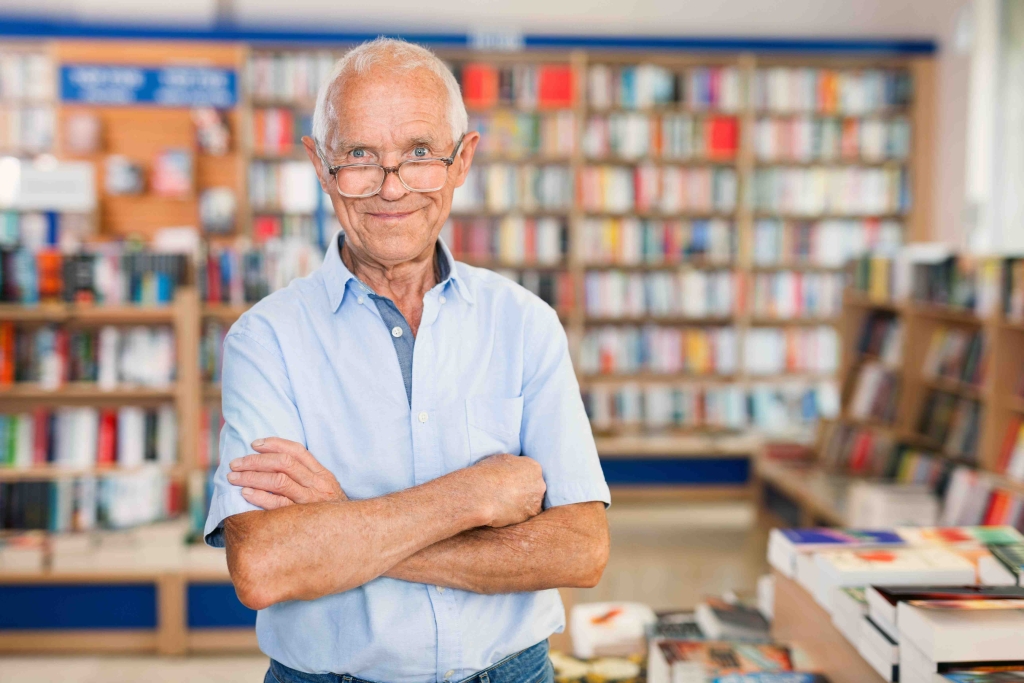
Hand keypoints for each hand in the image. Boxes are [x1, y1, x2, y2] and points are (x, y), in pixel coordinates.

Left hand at [227, 437, 345, 509]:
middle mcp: (318, 485)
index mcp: (322, 475)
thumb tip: (275, 466)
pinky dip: (259, 497)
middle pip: (283, 463)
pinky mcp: (303, 519)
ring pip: (278, 480)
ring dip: (252, 476)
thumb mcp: (326, 491)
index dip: (274, 444)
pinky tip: (245, 494)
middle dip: (255, 461)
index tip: (254, 444)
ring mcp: (311, 501)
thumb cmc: (330, 515)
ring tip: (234, 478)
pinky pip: (278, 505)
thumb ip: (307, 478)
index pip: (296, 451)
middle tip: (235, 464)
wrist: (353, 537)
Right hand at [470, 454, 545, 527]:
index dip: (521, 478)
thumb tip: (514, 469)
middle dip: (525, 491)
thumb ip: (514, 464)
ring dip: (523, 504)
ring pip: (532, 502)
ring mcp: (536, 501)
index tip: (512, 482)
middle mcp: (540, 484)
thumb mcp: (501, 459)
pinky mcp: (530, 515)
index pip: (532, 473)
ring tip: (506, 504)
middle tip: (509, 494)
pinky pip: (527, 515)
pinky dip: (519, 514)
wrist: (480, 495)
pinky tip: (506, 512)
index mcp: (533, 467)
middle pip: (535, 488)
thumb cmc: (486, 474)